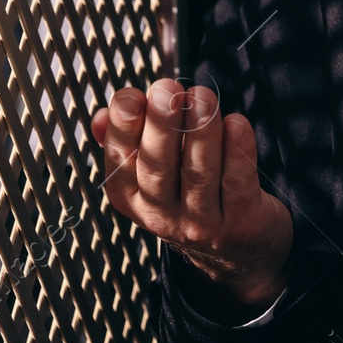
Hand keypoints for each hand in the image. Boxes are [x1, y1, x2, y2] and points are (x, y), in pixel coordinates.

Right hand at [91, 80, 292, 311]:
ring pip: (199, 174)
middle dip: (160, 126)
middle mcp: (163, 213)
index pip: (121, 163)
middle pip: (158, 169)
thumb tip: (101, 116)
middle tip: (166, 89)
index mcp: (133, 199)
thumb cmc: (193, 199)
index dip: (123, 130)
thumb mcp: (152, 180)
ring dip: (200, 132)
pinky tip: (237, 124)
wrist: (239, 252)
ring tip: (202, 97)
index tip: (129, 96)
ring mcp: (202, 221)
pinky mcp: (242, 220)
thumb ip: (129, 146)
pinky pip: (238, 184)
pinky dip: (238, 152)